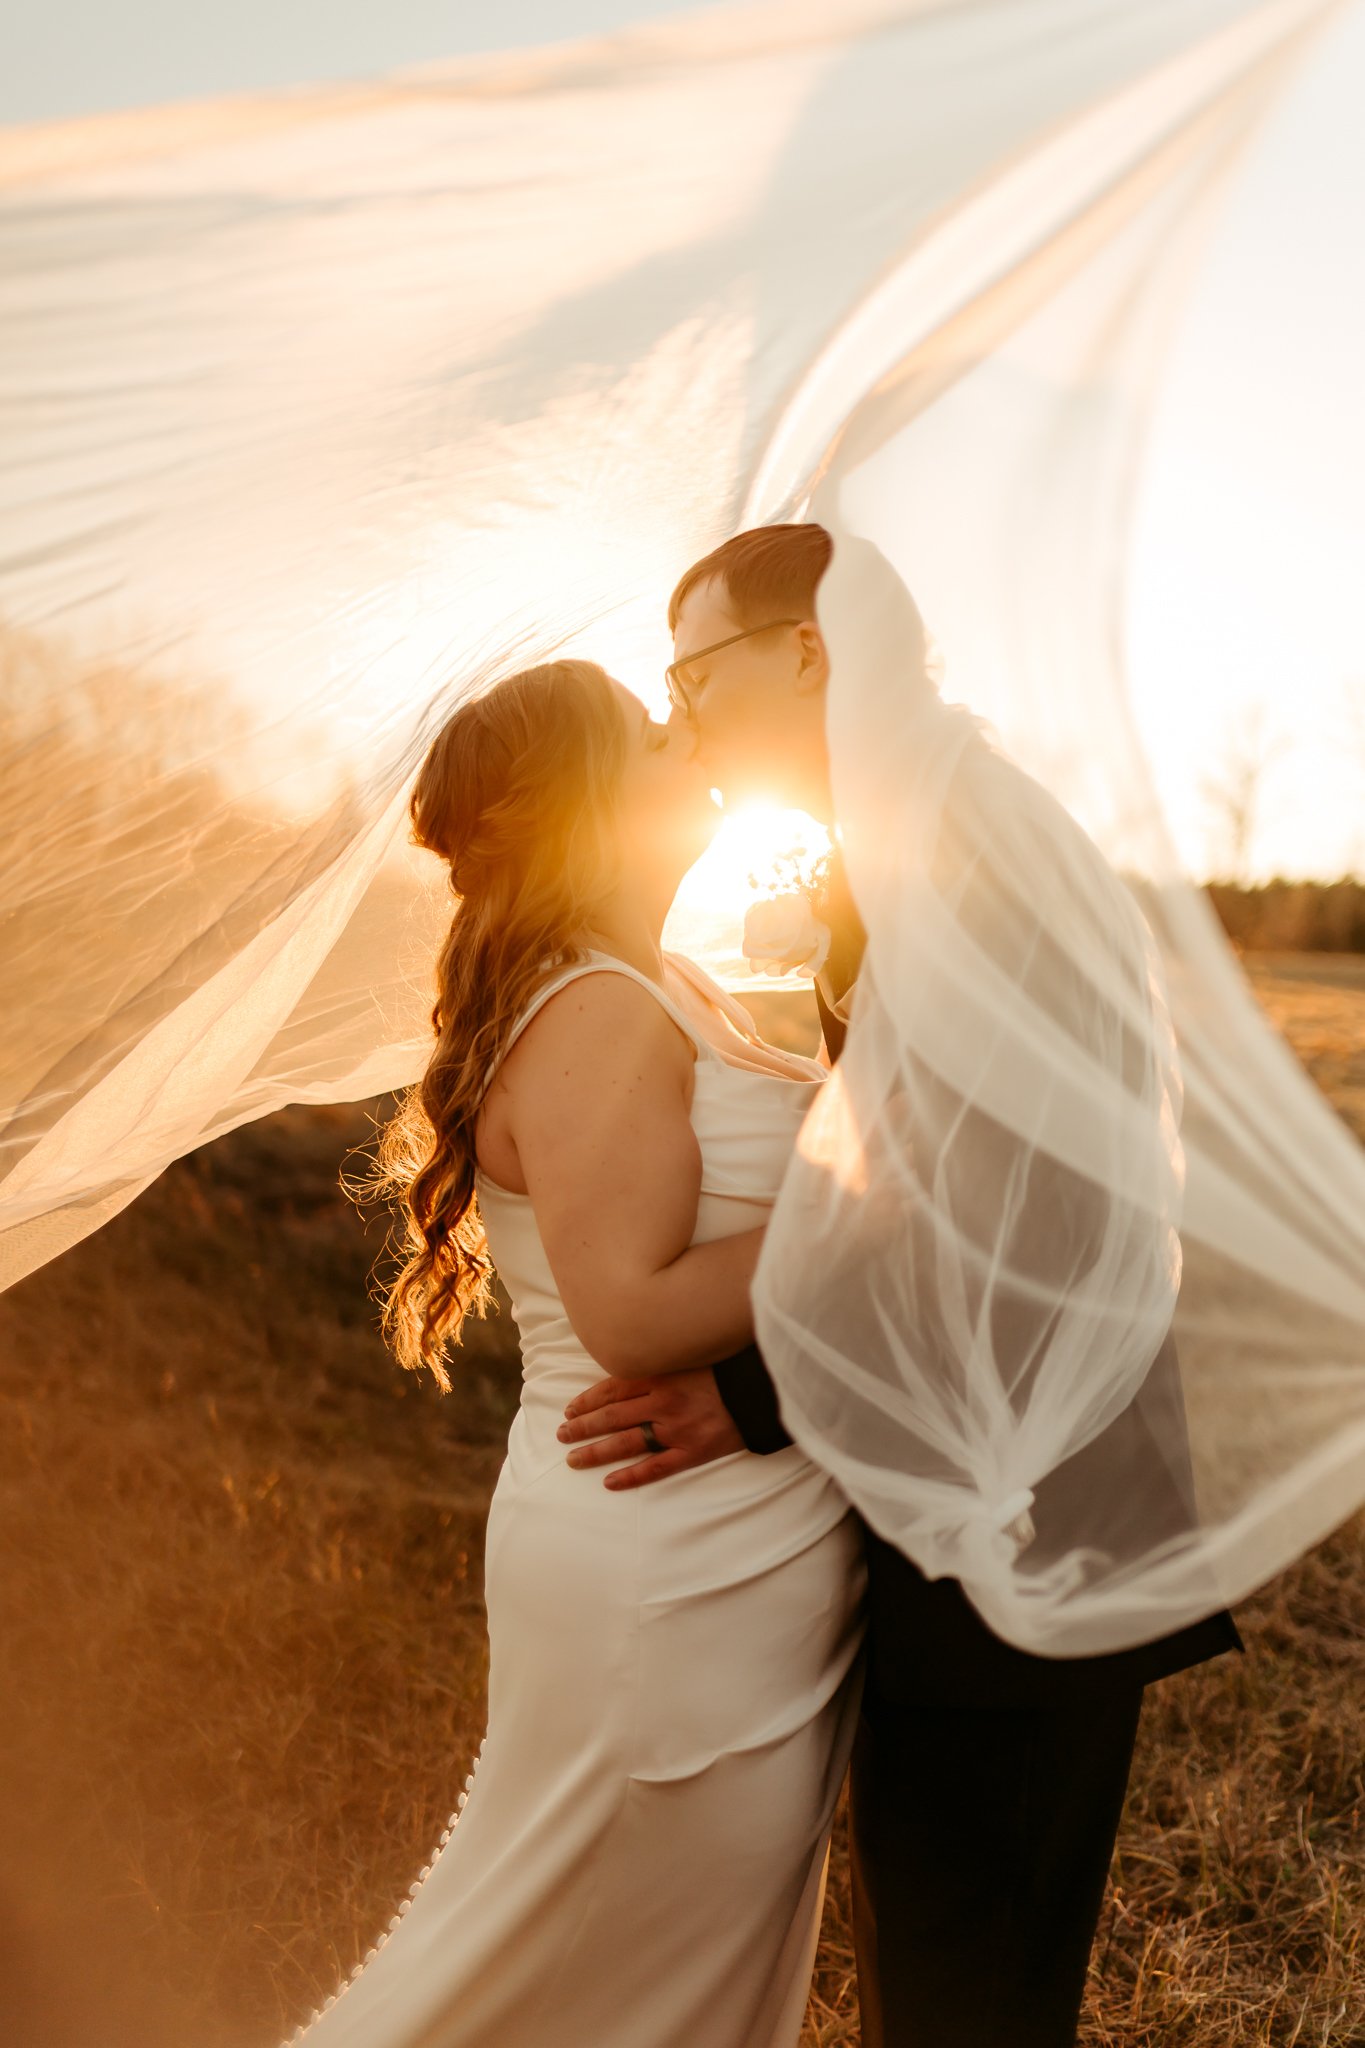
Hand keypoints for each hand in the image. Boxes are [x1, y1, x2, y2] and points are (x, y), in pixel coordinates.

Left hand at [557, 1367, 744, 1489]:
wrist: (765, 1391)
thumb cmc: (728, 1370)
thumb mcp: (691, 1357)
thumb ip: (661, 1364)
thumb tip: (627, 1373)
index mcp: (663, 1375)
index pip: (613, 1388)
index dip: (588, 1400)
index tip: (570, 1409)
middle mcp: (664, 1403)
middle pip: (612, 1416)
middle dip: (583, 1426)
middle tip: (562, 1434)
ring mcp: (678, 1430)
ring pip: (626, 1442)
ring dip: (596, 1451)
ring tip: (573, 1459)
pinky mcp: (693, 1452)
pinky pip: (656, 1467)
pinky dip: (631, 1476)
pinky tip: (609, 1483)